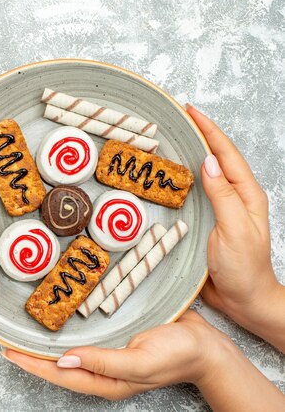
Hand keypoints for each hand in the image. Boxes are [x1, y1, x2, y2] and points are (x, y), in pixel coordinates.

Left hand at [3, 310, 226, 399]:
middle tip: (5, 340)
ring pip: (67, 352)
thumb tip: (64, 360)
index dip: (32, 364)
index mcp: (105, 380)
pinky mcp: (113, 338)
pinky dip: (65, 331)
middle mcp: (101, 369)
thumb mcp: (139, 361)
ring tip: (21, 332)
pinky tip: (56, 321)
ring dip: (44, 344)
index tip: (7, 351)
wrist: (205, 345)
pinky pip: (83, 337)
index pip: (59, 374)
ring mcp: (107, 354)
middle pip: (57, 365)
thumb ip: (103, 363)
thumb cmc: (175, 355)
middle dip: (31, 355)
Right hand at [187, 105, 284, 350]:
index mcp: (246, 195)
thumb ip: (224, 196)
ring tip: (167, 139)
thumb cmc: (245, 269)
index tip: (190, 111)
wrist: (244, 300)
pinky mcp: (205, 221)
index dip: (209, 130)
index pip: (226, 154)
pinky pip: (192, 193)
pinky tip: (166, 177)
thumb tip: (209, 162)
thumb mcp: (235, 230)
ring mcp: (219, 209)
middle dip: (197, 134)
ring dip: (187, 154)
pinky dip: (180, 179)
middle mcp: (233, 197)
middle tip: (175, 118)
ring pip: (202, 173)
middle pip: (214, 157)